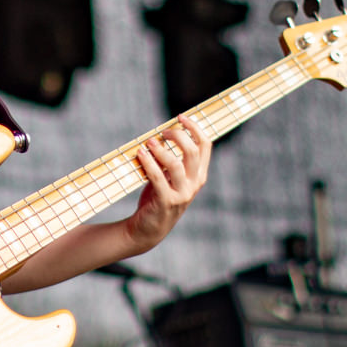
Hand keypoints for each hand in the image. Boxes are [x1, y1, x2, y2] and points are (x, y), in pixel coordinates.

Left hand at [123, 116, 211, 253]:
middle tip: (162, 132)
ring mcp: (182, 194)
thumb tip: (165, 132)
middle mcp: (194, 184)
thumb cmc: (158, 197)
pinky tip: (140, 154)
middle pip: (192, 151)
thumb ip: (173, 159)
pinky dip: (148, 163)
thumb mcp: (170, 177)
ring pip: (175, 164)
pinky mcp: (166, 202)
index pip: (205, 146)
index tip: (181, 117)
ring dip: (160, 150)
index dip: (195, 128)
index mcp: (199, 175)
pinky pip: (157, 178)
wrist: (148, 229)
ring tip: (148, 143)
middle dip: (177, 136)